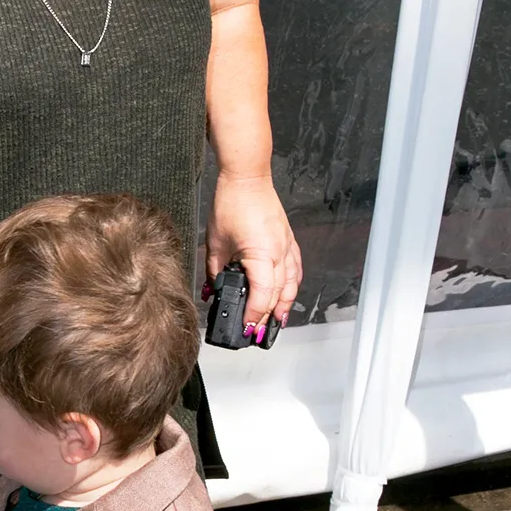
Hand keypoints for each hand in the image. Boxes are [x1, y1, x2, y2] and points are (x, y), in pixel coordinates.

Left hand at [206, 173, 302, 333]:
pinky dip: (292, 284)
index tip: (246, 327)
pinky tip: (287, 293)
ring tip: (276, 321)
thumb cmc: (232, 203)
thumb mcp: (216, 243)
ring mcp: (286, 246)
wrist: (247, 179)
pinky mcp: (288, 240)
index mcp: (262, 254)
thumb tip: (214, 289)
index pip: (262, 295)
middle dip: (269, 316)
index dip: (254, 315)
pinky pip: (295, 268)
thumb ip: (215, 271)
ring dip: (285, 304)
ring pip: (291, 284)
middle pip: (279, 294)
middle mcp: (279, 252)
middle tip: (258, 332)